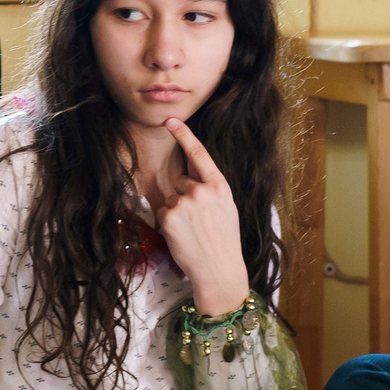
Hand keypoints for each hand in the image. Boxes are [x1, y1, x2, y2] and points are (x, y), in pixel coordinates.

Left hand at [157, 119, 250, 315]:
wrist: (219, 269)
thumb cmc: (224, 240)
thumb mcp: (226, 207)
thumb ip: (211, 188)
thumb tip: (191, 174)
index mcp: (220, 186)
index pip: (199, 154)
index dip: (184, 135)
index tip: (171, 120)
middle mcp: (202, 190)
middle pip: (181, 181)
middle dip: (186, 196)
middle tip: (200, 220)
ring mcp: (184, 203)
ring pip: (171, 197)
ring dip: (177, 211)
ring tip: (193, 230)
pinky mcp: (168, 217)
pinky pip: (162, 211)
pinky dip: (169, 223)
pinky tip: (182, 235)